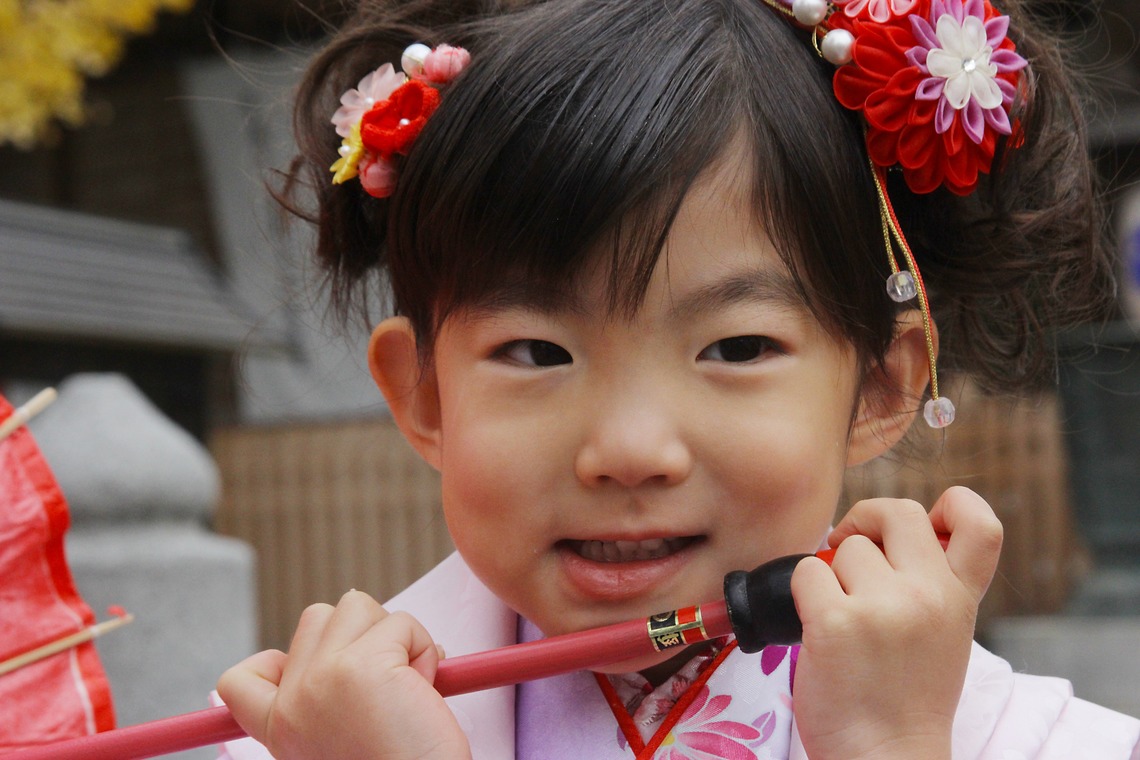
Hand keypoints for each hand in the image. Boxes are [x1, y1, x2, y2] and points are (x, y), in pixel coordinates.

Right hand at [216, 590, 470, 759]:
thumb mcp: (339, 741)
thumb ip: (328, 701)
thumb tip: (351, 641)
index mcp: (280, 728)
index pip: (237, 681)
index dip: (275, 662)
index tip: (324, 677)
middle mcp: (292, 700)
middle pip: (317, 618)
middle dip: (361, 635)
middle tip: (387, 684)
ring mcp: (323, 677)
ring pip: (357, 606)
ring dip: (395, 635)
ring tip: (409, 686)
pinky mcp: (363, 664)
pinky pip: (402, 623)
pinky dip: (423, 648)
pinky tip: (424, 691)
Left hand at [789, 486, 1002, 759]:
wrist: (884, 759)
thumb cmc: (901, 700)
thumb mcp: (941, 637)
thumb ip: (929, 586)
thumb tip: (886, 536)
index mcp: (960, 600)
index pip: (982, 524)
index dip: (954, 504)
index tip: (926, 520)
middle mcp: (929, 596)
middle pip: (899, 511)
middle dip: (866, 518)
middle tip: (846, 544)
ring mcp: (883, 606)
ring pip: (844, 547)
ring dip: (831, 573)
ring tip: (841, 618)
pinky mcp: (836, 621)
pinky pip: (806, 572)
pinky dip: (801, 594)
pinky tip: (816, 628)